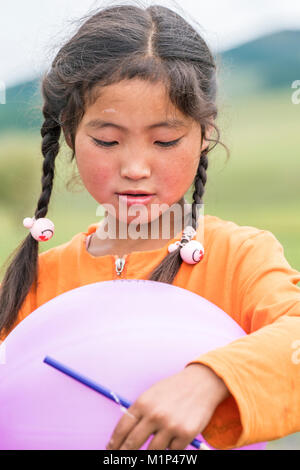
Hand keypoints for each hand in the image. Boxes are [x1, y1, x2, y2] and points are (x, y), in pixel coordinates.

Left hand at [105, 363, 229, 449]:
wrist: (201, 383)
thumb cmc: (174, 389)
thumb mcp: (152, 394)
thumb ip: (139, 412)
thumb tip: (124, 435)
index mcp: (143, 403)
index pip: (122, 429)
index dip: (114, 443)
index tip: (110, 450)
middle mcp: (154, 414)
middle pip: (132, 444)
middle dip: (125, 454)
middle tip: (123, 458)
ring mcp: (170, 425)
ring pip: (152, 452)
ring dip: (151, 452)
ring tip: (152, 447)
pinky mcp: (186, 434)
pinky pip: (172, 451)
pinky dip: (171, 448)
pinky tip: (172, 439)